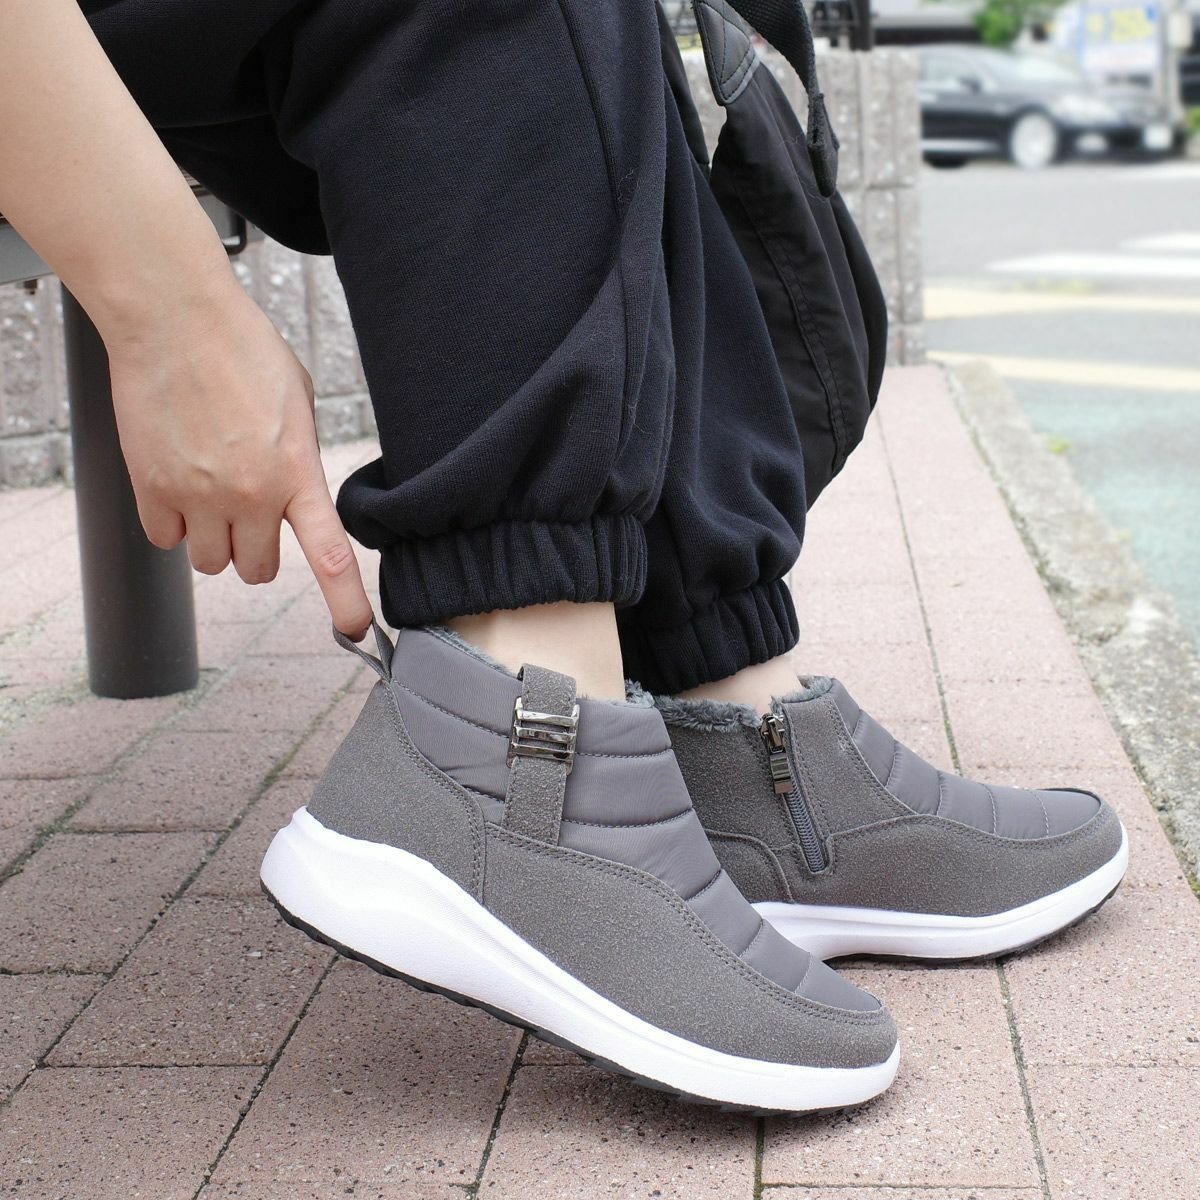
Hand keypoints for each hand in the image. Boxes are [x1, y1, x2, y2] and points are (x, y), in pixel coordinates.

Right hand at [106, 277, 372, 639]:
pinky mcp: (151, 489)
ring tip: (209, 490)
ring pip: (210, 564)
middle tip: (249, 512)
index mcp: (296, 474)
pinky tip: (176, 481)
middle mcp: (249, 495)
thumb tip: (296, 491)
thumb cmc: (243, 351)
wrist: (175, 319)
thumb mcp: (297, 404)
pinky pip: (165, 540)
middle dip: (257, 551)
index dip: (346, 602)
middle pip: (257, 571)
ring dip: (214, 540)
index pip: (328, 555)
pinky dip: (172, 523)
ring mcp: (197, 496)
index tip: (357, 631)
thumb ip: (299, 459)